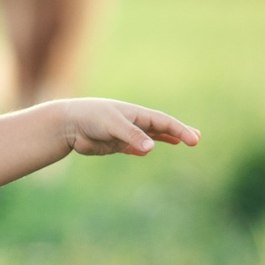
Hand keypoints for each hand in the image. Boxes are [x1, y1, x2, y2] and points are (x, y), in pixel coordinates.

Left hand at [55, 100, 200, 155]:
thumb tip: (151, 148)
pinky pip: (133, 146)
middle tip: (196, 138)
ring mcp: (125, 133)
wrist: (67, 124)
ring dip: (165, 139)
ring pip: (150, 137)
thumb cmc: (90, 117)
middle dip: (178, 132)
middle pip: (161, 128)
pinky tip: (149, 149)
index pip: (164, 123)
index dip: (180, 130)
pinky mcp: (114, 144)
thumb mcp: (113, 125)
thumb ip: (132, 136)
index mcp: (136, 114)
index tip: (195, 140)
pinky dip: (143, 148)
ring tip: (180, 141)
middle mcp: (133, 123)